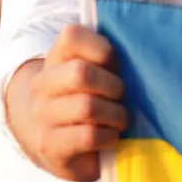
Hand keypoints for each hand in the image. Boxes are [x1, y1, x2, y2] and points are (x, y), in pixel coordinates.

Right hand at [5, 24, 126, 181]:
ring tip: (120, 119)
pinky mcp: (49, 146)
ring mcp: (42, 116)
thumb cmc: (89, 101)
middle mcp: (42, 84)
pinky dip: (109, 137)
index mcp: (55, 58)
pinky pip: (88, 136)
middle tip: (122, 97)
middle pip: (80, 73)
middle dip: (112, 86)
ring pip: (87, 107)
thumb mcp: (96, 74)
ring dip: (115, 115)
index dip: (103, 48)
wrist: (57, 144)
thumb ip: (108, 58)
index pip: (71, 36)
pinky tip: (111, 137)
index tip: (116, 65)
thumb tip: (140, 53)